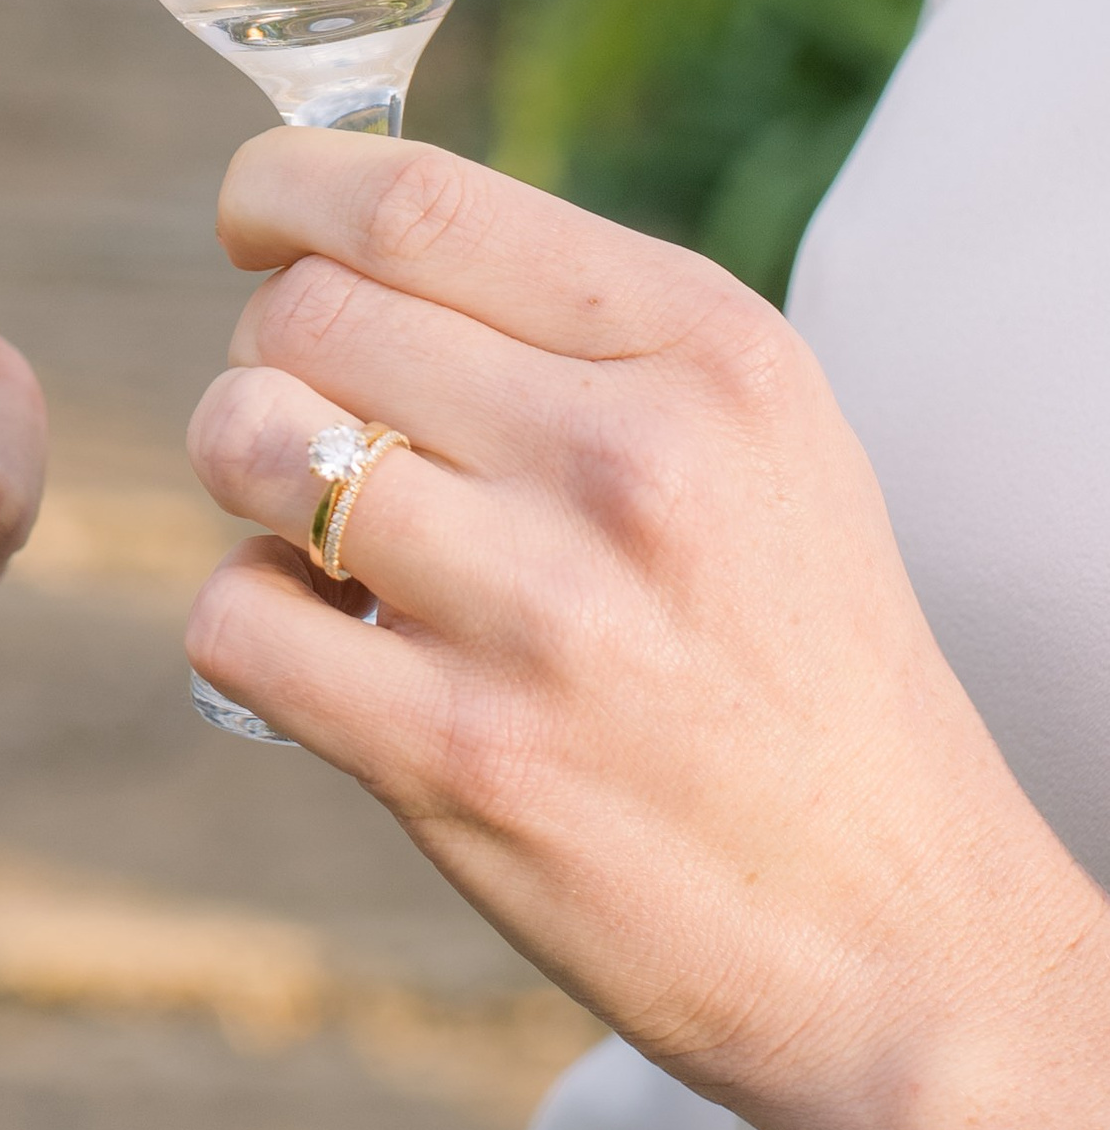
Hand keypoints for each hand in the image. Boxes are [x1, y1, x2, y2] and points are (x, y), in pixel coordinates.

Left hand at [184, 127, 1109, 1129]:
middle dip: (265, 351)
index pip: (414, 202)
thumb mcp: (751, 433)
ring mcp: (544, 610)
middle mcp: (631, 459)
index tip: (256, 227)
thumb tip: (333, 230)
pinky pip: (237, 617)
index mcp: (705, 350)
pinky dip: (250, 620)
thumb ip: (570, 320)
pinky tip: (332, 644)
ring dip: (244, 476)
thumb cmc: (789, 654)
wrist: (892, 934)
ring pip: (246, 442)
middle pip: (307, 312)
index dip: (283, 196)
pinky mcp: (463, 756)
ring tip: (316, 526)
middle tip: (313, 417)